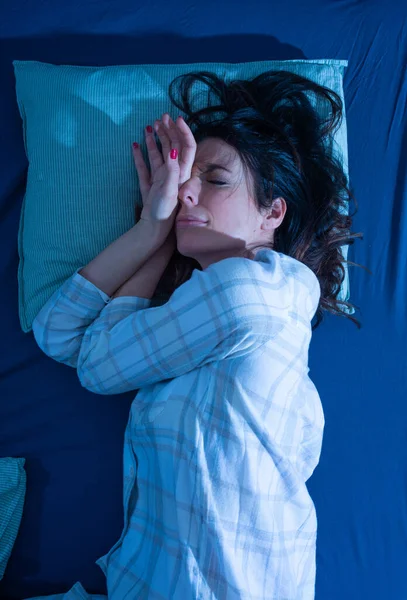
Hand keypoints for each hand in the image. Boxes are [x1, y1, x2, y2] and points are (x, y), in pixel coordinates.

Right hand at [132, 113, 196, 241]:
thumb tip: (172, 151)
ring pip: (158, 154)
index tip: (175, 119)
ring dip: (154, 140)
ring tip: (148, 126)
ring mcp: (160, 178)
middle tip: (160, 117)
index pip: (186, 147)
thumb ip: (171, 172)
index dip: (183, 132)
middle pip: (172, 147)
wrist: (153, 229)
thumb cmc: (164, 212)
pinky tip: (134, 145)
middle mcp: (173, 173)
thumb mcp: (169, 191)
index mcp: (181, 173)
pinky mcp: (149, 184)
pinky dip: (140, 155)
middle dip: (168, 131)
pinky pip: (144, 166)